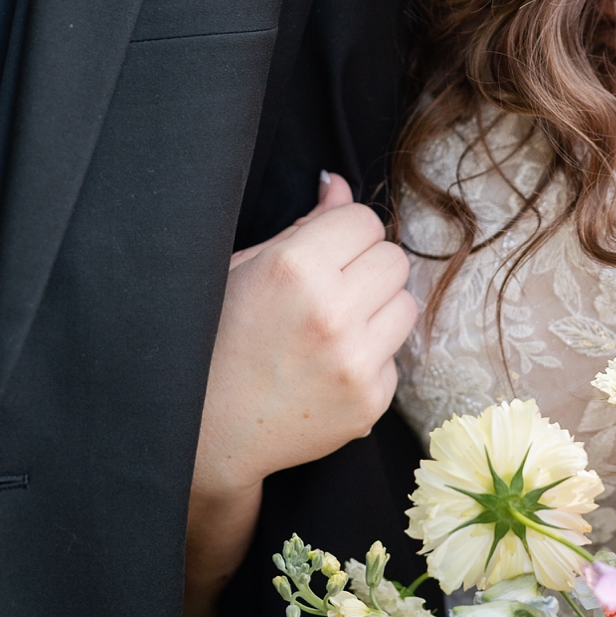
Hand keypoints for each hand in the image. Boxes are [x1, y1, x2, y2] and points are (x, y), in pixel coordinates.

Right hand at [182, 174, 416, 616]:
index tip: (325, 252)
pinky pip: (396, 357)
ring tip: (335, 327)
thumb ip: (303, 224)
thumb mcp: (245, 268)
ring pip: (407, 304)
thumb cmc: (217, 340)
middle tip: (332, 289)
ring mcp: (355, 360)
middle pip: (394, 258)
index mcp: (295, 267)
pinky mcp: (370, 402)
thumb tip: (339, 184)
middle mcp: (332, 311)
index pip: (364, 219)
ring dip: (378, 310)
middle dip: (367, 267)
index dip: (344, 233)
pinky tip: (330, 367)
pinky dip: (371, 358)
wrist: (208, 432)